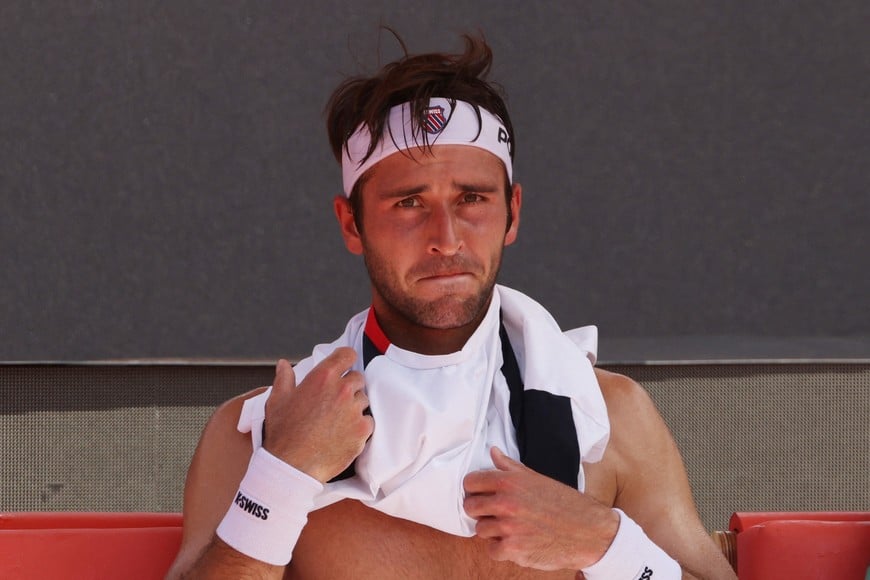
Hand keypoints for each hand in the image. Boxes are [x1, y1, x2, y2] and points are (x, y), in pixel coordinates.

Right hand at [262, 348, 372, 482]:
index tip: (343, 366)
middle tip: (334, 401)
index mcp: (322, 377)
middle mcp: (342, 390)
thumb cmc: (283, 434)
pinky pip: (368, 421)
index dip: (345, 360)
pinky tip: (344, 433)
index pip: (347, 355)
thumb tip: (284, 364)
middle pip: (357, 378)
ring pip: (363, 400)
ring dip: (354, 406)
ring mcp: (354, 410)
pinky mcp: (362, 430)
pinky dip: (359, 426)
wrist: (292, 467)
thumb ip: (284, 378)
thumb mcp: (277, 400)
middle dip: (348, 387)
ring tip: (337, 420)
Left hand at [462, 446, 618, 571]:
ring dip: (492, 531)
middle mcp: (506, 503)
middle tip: (494, 513)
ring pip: (480, 530)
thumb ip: (510, 467)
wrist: (588, 531)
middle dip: (479, 510)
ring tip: (510, 527)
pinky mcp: (513, 550)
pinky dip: (502, 549)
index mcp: (510, 482)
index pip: (470, 482)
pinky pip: (492, 550)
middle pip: (470, 507)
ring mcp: (508, 528)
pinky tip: (517, 541)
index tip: (481, 494)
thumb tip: (492, 451)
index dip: (473, 488)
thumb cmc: (564, 503)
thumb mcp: (537, 478)